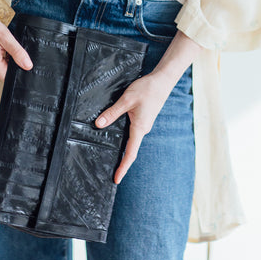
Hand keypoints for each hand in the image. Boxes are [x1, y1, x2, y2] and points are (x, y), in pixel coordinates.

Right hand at [0, 14, 32, 80]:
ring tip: (0, 47)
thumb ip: (18, 52)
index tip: (17, 55)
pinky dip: (0, 58)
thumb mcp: (5, 37)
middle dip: (12, 61)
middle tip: (7, 47)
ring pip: (2, 69)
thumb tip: (28, 65)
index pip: (11, 75)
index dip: (18, 67)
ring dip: (5, 59)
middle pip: (7, 72)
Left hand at [94, 29, 202, 183]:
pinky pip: (133, 132)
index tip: (117, 179)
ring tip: (114, 160)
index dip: (123, 167)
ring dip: (124, 150)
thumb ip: (112, 113)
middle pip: (131, 150)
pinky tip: (118, 137)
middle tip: (113, 174)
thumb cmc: (147, 89)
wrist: (163, 80)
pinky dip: (126, 139)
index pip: (130, 153)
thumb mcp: (126, 100)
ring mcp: (144, 124)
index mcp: (140, 128)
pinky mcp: (144, 118)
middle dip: (122, 162)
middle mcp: (143, 129)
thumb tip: (98, 125)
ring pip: (132, 140)